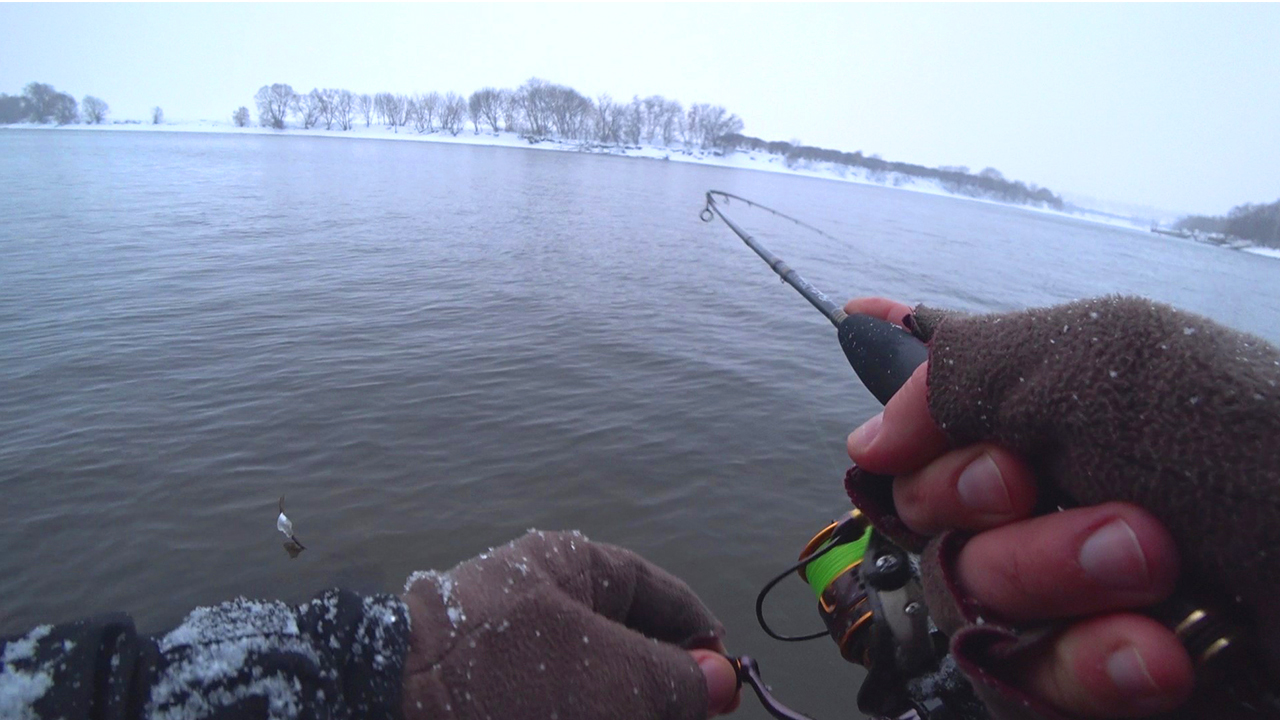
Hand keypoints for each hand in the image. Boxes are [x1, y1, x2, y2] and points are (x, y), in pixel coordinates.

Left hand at [400, 530, 740, 719]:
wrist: (380, 708)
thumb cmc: (506, 677)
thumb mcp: (612, 677)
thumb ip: (677, 680)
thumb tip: (720, 682)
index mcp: (572, 565)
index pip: (658, 593)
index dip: (699, 637)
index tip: (726, 684)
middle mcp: (540, 597)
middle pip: (627, 643)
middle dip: (660, 688)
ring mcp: (507, 646)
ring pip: (589, 681)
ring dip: (619, 706)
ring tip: (640, 719)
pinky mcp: (484, 690)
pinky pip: (549, 701)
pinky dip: (576, 710)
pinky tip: (586, 717)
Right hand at [844, 298, 1192, 718]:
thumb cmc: (1264, 450)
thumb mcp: (1109, 361)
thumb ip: (965, 369)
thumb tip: (865, 436)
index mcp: (1043, 417)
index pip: (909, 448)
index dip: (932, 465)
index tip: (1004, 467)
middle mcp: (1043, 502)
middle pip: (932, 537)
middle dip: (1020, 539)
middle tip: (1126, 528)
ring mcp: (1068, 600)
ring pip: (972, 612)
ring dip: (1062, 596)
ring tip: (1163, 579)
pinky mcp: (1091, 685)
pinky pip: (1022, 691)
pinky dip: (1089, 670)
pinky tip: (1163, 658)